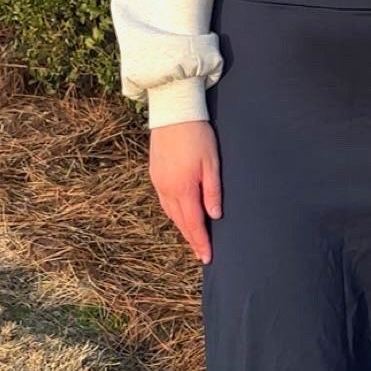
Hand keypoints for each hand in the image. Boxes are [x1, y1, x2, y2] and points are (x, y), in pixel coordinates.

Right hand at [149, 120, 220, 263]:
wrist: (173, 112)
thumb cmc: (198, 135)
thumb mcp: (212, 162)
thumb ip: (213, 191)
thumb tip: (215, 215)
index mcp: (183, 188)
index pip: (194, 223)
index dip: (201, 241)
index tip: (207, 257)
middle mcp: (167, 189)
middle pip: (180, 222)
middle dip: (191, 239)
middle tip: (201, 254)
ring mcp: (158, 182)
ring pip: (170, 213)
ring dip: (182, 227)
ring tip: (193, 238)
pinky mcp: (154, 174)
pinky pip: (164, 201)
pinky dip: (173, 213)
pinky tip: (180, 215)